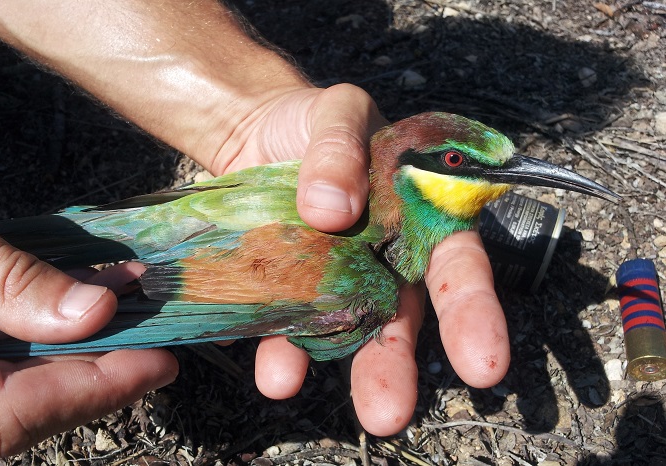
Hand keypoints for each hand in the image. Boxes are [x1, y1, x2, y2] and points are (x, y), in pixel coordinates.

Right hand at [0, 211, 177, 456]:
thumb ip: (5, 281)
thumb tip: (97, 311)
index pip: (7, 418)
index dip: (93, 394)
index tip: (163, 365)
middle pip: (14, 411)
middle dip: (95, 376)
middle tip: (159, 344)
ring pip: (5, 387)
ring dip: (75, 351)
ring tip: (133, 314)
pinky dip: (39, 330)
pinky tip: (82, 294)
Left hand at [198, 83, 510, 435]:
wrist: (256, 129)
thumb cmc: (316, 118)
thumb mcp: (337, 111)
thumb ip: (340, 146)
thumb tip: (333, 208)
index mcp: (419, 216)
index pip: (456, 266)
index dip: (472, 313)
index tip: (483, 363)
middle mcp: (384, 259)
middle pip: (400, 317)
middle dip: (395, 364)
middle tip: (388, 412)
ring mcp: (335, 279)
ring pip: (344, 332)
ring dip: (333, 369)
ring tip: (297, 390)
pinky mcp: (287, 288)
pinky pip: (285, 324)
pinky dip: (278, 347)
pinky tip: (271, 368)